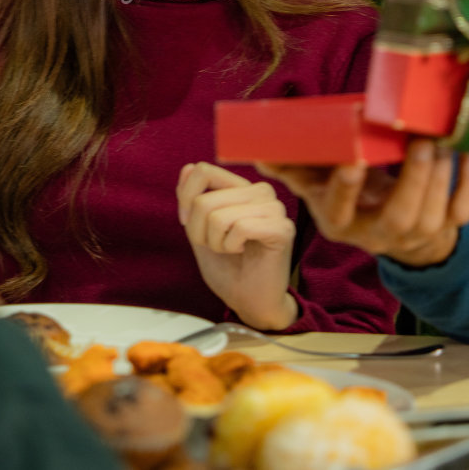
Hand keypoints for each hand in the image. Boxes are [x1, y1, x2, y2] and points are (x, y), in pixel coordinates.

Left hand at [176, 163, 298, 330]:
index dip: (186, 199)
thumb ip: (194, 200)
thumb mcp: (200, 231)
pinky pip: (240, 227)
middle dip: (199, 232)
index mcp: (241, 188)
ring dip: (216, 242)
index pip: (203, 171)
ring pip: (219, 215)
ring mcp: (274, 208)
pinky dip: (231, 246)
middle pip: (205, 199)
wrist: (250, 302)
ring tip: (231, 250)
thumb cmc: (229, 268)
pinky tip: (243, 251)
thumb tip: (189, 167)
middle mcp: (260, 191)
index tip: (187, 224)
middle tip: (216, 246)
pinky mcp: (282, 228)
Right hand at [261, 139, 468, 268]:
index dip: (345, 188)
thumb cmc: (353, 200)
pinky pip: (464, 210)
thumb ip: (295, 170)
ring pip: (434, 212)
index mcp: (340, 223)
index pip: (339, 210)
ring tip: (442, 138)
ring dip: (441, 173)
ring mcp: (415, 236)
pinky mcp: (445, 230)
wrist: (396, 236)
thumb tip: (258, 152)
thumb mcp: (320, 190)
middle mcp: (378, 235)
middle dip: (413, 178)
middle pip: (399, 213)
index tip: (352, 160)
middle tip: (419, 140)